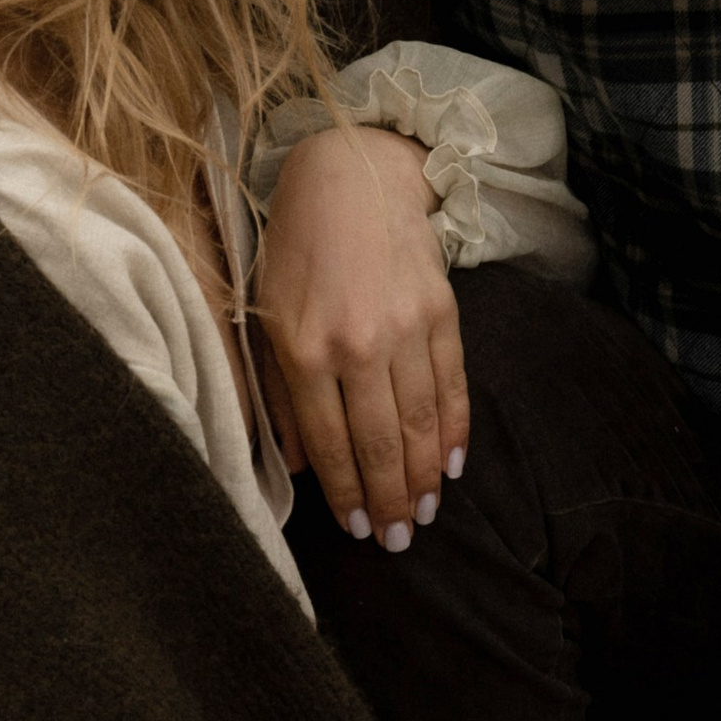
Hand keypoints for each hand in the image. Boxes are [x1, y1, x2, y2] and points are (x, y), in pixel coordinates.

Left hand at [252, 123, 467, 546]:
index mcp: (304, 348)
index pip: (329, 441)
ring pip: (420, 422)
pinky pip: (452, 386)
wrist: (352, 178)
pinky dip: (454, 430)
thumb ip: (279, 394)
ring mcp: (405, 328)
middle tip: (399, 542)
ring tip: (425, 515)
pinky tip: (451, 466)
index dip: (346, 492)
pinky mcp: (442, 313)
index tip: (358, 528)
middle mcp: (358, 343)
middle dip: (390, 500)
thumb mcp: (267, 317)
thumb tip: (300, 466)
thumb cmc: (297, 251)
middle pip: (381, 442)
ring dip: (424, 478)